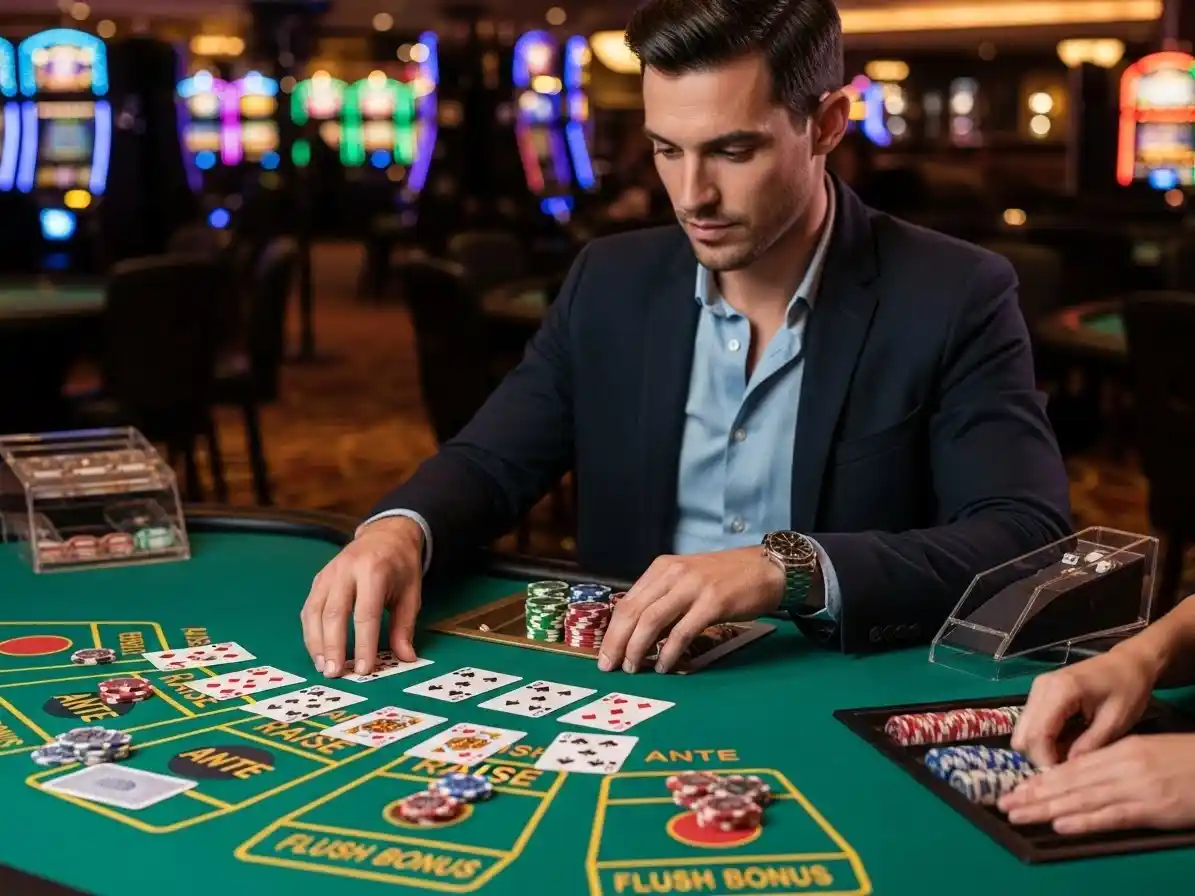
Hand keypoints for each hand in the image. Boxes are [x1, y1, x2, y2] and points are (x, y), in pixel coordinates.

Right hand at [299, 516, 424, 677]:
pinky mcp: (319, 579)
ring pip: (314, 611)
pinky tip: (318, 651)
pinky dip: (310, 632)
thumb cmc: (400, 566)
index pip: (366, 613)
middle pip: (334, 613)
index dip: (363, 644)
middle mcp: (347, 570)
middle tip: (335, 674)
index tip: (364, 669)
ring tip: (323, 667)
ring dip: (316, 642)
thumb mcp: (411, 593)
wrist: (386, 535)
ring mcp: (329, 573)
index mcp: (374, 571)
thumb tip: (406, 658)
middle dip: (333, 646)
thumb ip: (405, 626)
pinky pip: (309, 608)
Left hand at [597, 546, 783, 673]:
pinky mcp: (713, 603)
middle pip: (633, 612)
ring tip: (632, 668)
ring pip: (651, 621)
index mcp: (663, 568)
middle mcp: (673, 574)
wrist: (766, 568)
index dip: (612, 630)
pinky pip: (682, 632)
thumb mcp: (687, 579)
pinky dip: (669, 652)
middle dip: (616, 642)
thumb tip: (637, 632)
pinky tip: (663, 665)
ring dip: (637, 648)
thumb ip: (664, 598)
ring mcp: (693, 587)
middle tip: (609, 667)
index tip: (603, 654)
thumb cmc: (726, 577)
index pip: (627, 601)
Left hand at [998, 734, 1194, 834]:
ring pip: (1082, 798)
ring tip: (1020, 814)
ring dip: (1047, 808)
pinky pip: (1112, 816)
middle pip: (1069, 782)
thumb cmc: (1187, 759)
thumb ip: (1115, 761)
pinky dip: (1084, 820)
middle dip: (1034, 794)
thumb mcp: (1147, 751)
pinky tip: (1061, 823)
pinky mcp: (1153, 809)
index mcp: (1120, 750)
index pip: (1072, 766)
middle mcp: (1122, 767)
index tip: (1016, 788)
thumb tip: (1084, 773)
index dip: (1042, 779)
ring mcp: (1137, 788)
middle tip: (1005, 803)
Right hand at [1010, 644, 1160, 766]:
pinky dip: (1043, 739)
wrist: (1128, 662)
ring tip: (1068, 757)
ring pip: (1023, 731)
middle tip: (1068, 770)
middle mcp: (1040, 688)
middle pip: (1023, 735)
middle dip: (1041, 757)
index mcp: (1060, 691)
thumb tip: (1068, 770)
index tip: (1065, 779)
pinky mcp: (1039, 693)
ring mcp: (1036, 689)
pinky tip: (1065, 744)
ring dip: (1041, 749)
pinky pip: (1030, 724)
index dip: (1046, 762)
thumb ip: (1090, 745)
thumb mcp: (1116, 721)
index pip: (1037, 735)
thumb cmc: (1128, 689)